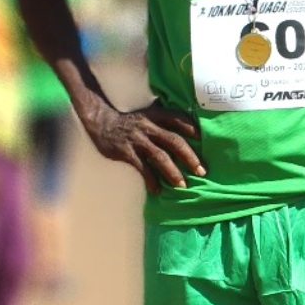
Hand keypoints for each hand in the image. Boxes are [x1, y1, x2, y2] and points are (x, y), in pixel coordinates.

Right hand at [84, 101, 203, 194]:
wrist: (101, 122)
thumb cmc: (130, 122)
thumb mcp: (147, 114)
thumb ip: (163, 122)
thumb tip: (187, 134)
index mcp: (155, 115)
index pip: (177, 119)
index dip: (190, 128)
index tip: (202, 139)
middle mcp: (149, 126)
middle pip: (174, 141)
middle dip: (189, 157)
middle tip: (201, 171)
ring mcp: (138, 140)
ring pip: (160, 156)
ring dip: (173, 172)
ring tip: (182, 185)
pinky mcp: (126, 152)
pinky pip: (142, 167)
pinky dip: (151, 179)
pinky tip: (157, 189)